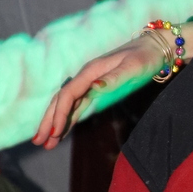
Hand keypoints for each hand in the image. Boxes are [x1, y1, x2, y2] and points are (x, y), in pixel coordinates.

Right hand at [33, 34, 162, 147]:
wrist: (153, 48)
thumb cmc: (144, 58)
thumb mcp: (132, 68)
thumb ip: (113, 78)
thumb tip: (94, 86)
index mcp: (90, 72)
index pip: (68, 95)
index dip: (59, 115)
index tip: (55, 133)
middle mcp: (86, 77)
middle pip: (60, 100)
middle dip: (49, 121)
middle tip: (39, 142)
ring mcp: (89, 83)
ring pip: (66, 105)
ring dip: (55, 123)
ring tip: (46, 143)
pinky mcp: (95, 88)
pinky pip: (76, 106)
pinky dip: (68, 119)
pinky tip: (61, 131)